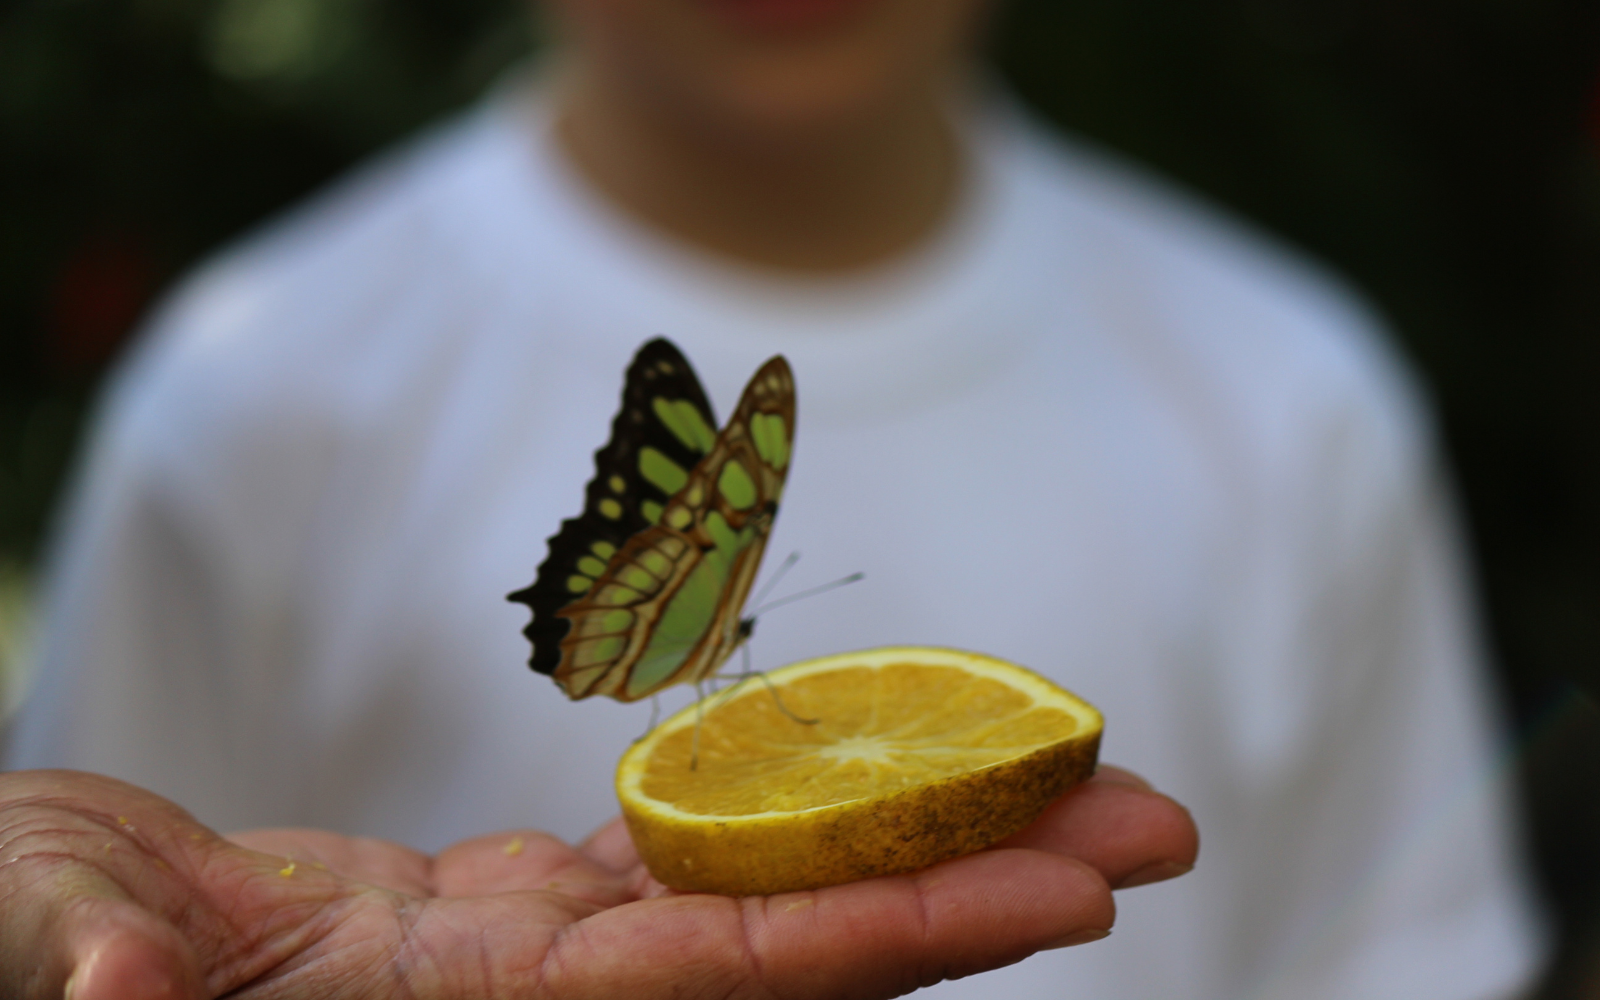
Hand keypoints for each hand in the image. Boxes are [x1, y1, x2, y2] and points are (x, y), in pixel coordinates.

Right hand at [0, 767, 1194, 998]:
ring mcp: (548, 947)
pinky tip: (887, 777)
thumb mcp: (48, 947)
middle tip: (1159, 820)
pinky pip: (695, 856)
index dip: (897, 931)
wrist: (61, 926)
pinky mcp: (523, 908)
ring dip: (916, 829)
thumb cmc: (40, 938)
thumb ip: (90, 971)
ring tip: (1068, 770)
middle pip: (807, 930)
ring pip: (774, 881)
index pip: (732, 976)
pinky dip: (798, 814)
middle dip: (980, 878)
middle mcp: (548, 991)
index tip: (1068, 891)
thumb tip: (116, 984)